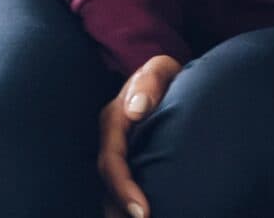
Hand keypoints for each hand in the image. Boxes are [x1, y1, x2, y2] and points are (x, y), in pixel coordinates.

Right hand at [98, 54, 181, 217]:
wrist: (167, 81)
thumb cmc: (164, 77)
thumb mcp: (160, 69)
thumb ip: (150, 82)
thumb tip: (136, 109)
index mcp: (113, 118)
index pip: (112, 160)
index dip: (123, 187)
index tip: (142, 211)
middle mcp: (109, 139)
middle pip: (107, 182)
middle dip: (121, 208)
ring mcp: (114, 152)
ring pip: (108, 190)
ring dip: (119, 211)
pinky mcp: (124, 162)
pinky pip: (119, 188)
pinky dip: (124, 206)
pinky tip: (142, 215)